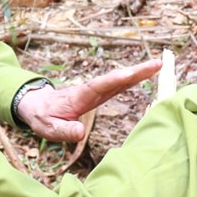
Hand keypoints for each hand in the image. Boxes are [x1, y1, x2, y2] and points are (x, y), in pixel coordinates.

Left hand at [16, 60, 161, 141]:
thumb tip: (80, 133)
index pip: (98, 87)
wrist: (37, 104)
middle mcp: (90, 89)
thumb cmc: (43, 117)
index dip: (114, 80)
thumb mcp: (49, 129)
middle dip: (136, 71)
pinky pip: (119, 84)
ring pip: (120, 79)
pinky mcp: (100, 93)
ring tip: (158, 65)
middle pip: (115, 78)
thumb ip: (64, 131)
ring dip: (138, 72)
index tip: (129, 74)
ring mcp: (96, 90)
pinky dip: (133, 78)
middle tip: (156, 63)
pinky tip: (146, 74)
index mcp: (79, 96)